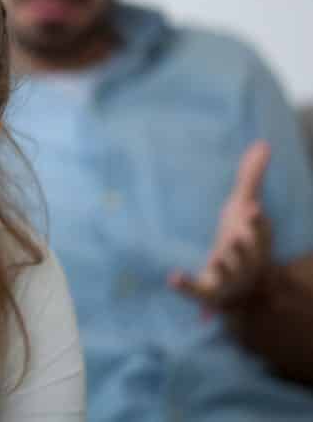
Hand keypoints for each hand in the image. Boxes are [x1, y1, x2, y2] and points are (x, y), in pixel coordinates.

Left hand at [170, 141, 272, 311]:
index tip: (252, 208)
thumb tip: (263, 143)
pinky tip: (172, 278)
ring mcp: (228, 278)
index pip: (261, 231)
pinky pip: (198, 291)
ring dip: (224, 267)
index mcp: (256, 240)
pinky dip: (186, 286)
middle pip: (248, 255)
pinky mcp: (209, 292)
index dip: (257, 222)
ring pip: (229, 275)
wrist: (242, 287)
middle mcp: (246, 261)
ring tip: (217, 260)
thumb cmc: (242, 238)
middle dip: (244, 247)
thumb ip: (251, 178)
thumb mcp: (244, 208)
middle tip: (237, 238)